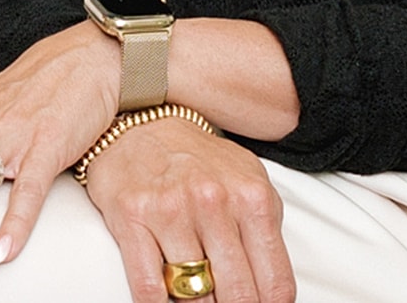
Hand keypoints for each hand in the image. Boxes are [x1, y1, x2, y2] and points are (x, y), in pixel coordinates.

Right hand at [80, 121, 291, 302]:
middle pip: (237, 294)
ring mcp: (170, 210)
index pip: (274, 282)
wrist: (143, 120)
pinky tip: (164, 298)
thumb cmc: (198, 159)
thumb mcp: (249, 182)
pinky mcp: (132, 217)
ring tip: (196, 294)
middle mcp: (213, 202)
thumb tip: (272, 289)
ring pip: (194, 294)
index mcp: (251, 198)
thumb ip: (266, 231)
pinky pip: (149, 286)